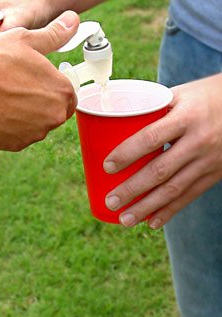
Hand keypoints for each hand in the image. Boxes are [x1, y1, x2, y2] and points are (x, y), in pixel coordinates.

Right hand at [0, 11, 80, 151]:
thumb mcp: (24, 39)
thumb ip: (53, 34)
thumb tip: (73, 19)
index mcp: (62, 91)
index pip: (67, 95)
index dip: (49, 87)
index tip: (32, 82)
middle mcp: (52, 117)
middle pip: (50, 112)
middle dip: (35, 103)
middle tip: (12, 88)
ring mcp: (32, 134)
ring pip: (30, 126)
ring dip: (19, 116)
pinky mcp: (11, 145)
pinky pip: (12, 137)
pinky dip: (3, 127)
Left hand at [102, 73, 221, 227]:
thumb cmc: (205, 96)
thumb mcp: (181, 95)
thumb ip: (152, 110)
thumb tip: (112, 122)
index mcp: (186, 117)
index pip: (151, 137)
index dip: (127, 154)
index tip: (106, 167)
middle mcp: (199, 140)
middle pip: (160, 170)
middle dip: (132, 190)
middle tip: (110, 202)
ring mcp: (210, 160)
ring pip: (175, 189)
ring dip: (148, 207)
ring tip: (125, 220)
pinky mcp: (217, 173)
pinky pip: (191, 195)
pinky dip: (170, 210)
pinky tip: (152, 222)